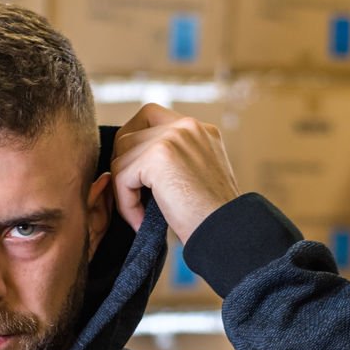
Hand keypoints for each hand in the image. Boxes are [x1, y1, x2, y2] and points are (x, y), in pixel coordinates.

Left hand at [109, 104, 240, 243]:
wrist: (227, 232)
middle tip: (130, 198)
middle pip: (129, 132)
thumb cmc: (211, 217)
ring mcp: (173, 136)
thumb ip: (174, 161)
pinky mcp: (159, 156)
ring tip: (138, 216)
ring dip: (123, 190)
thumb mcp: (196, 177)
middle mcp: (187, 126)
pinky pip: (121, 176)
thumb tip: (135, 165)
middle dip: (122, 167)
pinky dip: (125, 203)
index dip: (133, 147)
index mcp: (197, 129)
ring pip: (121, 156)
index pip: (149, 118)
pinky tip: (139, 221)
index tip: (136, 180)